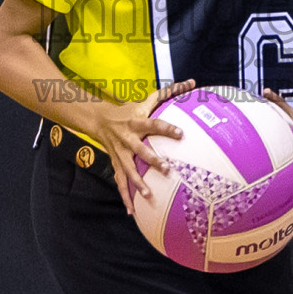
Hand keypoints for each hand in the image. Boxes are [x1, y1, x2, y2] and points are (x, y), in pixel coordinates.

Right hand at [96, 78, 194, 215]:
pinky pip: (120, 182)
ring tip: (148, 194)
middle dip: (152, 160)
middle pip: (141, 150)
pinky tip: (132, 211)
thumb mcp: (146, 100)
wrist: (99, 120)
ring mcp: (120, 153)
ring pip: (128, 169)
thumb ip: (170, 92)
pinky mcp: (116, 164)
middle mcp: (128, 138)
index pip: (154, 124)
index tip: (181, 134)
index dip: (166, 128)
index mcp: (137, 122)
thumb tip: (192, 82)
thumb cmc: (129, 110)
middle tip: (167, 169)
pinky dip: (125, 197)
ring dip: (137, 182)